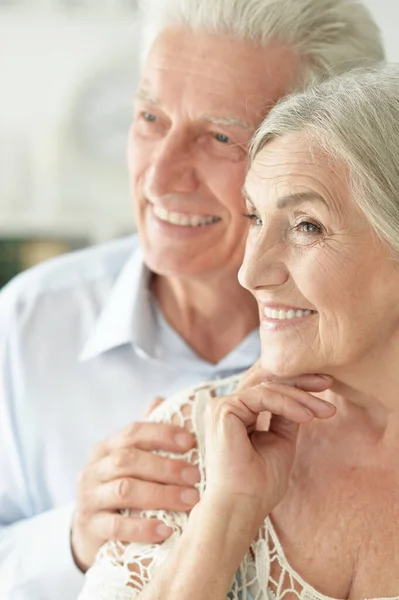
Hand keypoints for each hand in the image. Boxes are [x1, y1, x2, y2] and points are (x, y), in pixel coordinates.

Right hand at [71, 411, 199, 571]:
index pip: (133, 432)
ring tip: (189, 500)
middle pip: (129, 460)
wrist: (89, 532)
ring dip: (161, 494)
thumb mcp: (128, 463)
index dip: (161, 433)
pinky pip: (117, 526)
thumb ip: (144, 436)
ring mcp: (89, 498)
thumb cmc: (119, 489)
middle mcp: (94, 469)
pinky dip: (143, 527)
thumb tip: (161, 400)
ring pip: (124, 490)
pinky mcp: (90, 527)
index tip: (190, 441)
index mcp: (106, 448)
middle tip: (195, 476)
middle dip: (166, 467)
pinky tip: (165, 530)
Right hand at [204, 375, 334, 525]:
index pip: (269, 390)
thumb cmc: (259, 485)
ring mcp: (223, 406)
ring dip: (301, 397)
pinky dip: (288, 403)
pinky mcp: (223, 409)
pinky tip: (307, 416)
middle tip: (329, 382)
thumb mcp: (280, 441)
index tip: (326, 387)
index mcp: (237, 414)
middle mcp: (227, 406)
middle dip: (301, 382)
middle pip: (268, 384)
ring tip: (324, 411)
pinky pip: (262, 396)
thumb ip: (286, 417)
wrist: (241, 507)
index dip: (297, 386)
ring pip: (268, 388)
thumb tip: (303, 396)